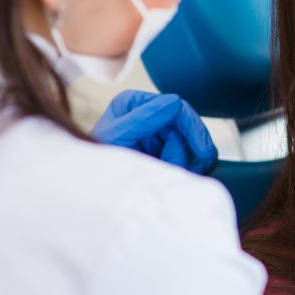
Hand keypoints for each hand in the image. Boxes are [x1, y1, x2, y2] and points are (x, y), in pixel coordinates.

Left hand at [92, 90, 218, 174]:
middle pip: (188, 127)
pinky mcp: (163, 151)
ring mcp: (157, 133)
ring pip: (192, 144)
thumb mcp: (116, 138)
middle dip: (192, 150)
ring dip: (190, 162)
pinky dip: (192, 167)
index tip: (202, 154)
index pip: (177, 108)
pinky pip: (190, 157)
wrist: (92, 191)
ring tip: (176, 175)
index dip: (193, 130)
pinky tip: (184, 175)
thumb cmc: (95, 165)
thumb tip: (175, 102)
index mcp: (134, 104)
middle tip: (197, 169)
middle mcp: (149, 115)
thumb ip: (143, 119)